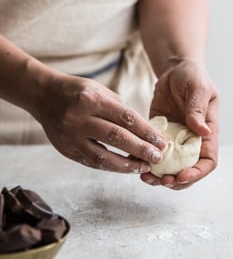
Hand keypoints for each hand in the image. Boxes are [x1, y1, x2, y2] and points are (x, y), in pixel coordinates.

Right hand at [31, 73, 166, 172]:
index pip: (125, 118)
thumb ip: (119, 110)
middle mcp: (80, 119)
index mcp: (92, 99)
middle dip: (140, 149)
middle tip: (158, 157)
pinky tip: (124, 167)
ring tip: (143, 166)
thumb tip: (144, 131)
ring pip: (102, 156)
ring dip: (126, 164)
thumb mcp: (100, 91)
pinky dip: (110, 166)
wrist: (45, 96)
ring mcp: (71, 137)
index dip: (146, 131)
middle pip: (116, 137)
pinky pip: (91, 162)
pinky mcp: (66, 150)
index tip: (161, 141)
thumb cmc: (79, 91)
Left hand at [141, 59, 218, 189]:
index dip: (197, 173)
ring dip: (158, 177)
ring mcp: (175, 140)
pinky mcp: (158, 136)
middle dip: (175, 181)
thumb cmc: (192, 76)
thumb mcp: (198, 88)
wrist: (175, 69)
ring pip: (170, 168)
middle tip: (159, 180)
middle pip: (188, 171)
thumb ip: (198, 109)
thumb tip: (203, 132)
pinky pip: (152, 154)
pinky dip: (144, 161)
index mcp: (207, 131)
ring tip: (145, 177)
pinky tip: (133, 161)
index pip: (208, 161)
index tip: (180, 175)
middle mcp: (191, 140)